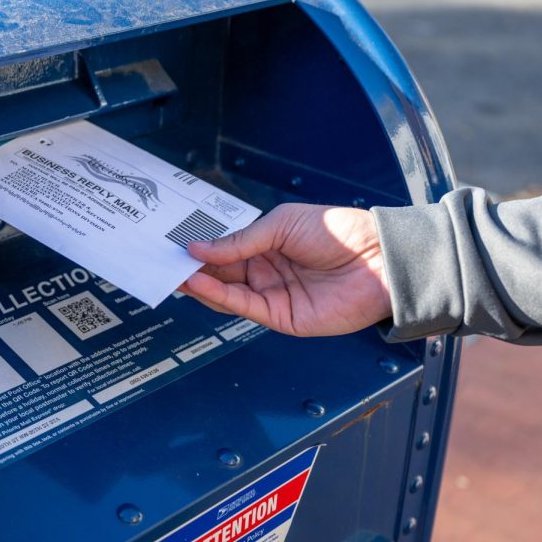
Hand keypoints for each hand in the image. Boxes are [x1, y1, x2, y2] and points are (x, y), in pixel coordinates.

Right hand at [180, 204, 391, 336]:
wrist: (380, 259)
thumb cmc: (339, 232)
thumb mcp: (281, 224)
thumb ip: (239, 240)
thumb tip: (197, 248)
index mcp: (267, 244)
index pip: (225, 249)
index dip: (199, 248)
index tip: (171, 243)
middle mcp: (267, 270)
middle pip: (221, 273)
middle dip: (192, 267)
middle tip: (161, 260)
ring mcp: (273, 295)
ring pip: (226, 292)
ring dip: (198, 283)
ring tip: (172, 272)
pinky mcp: (281, 317)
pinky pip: (243, 307)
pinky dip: (218, 296)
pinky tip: (197, 283)